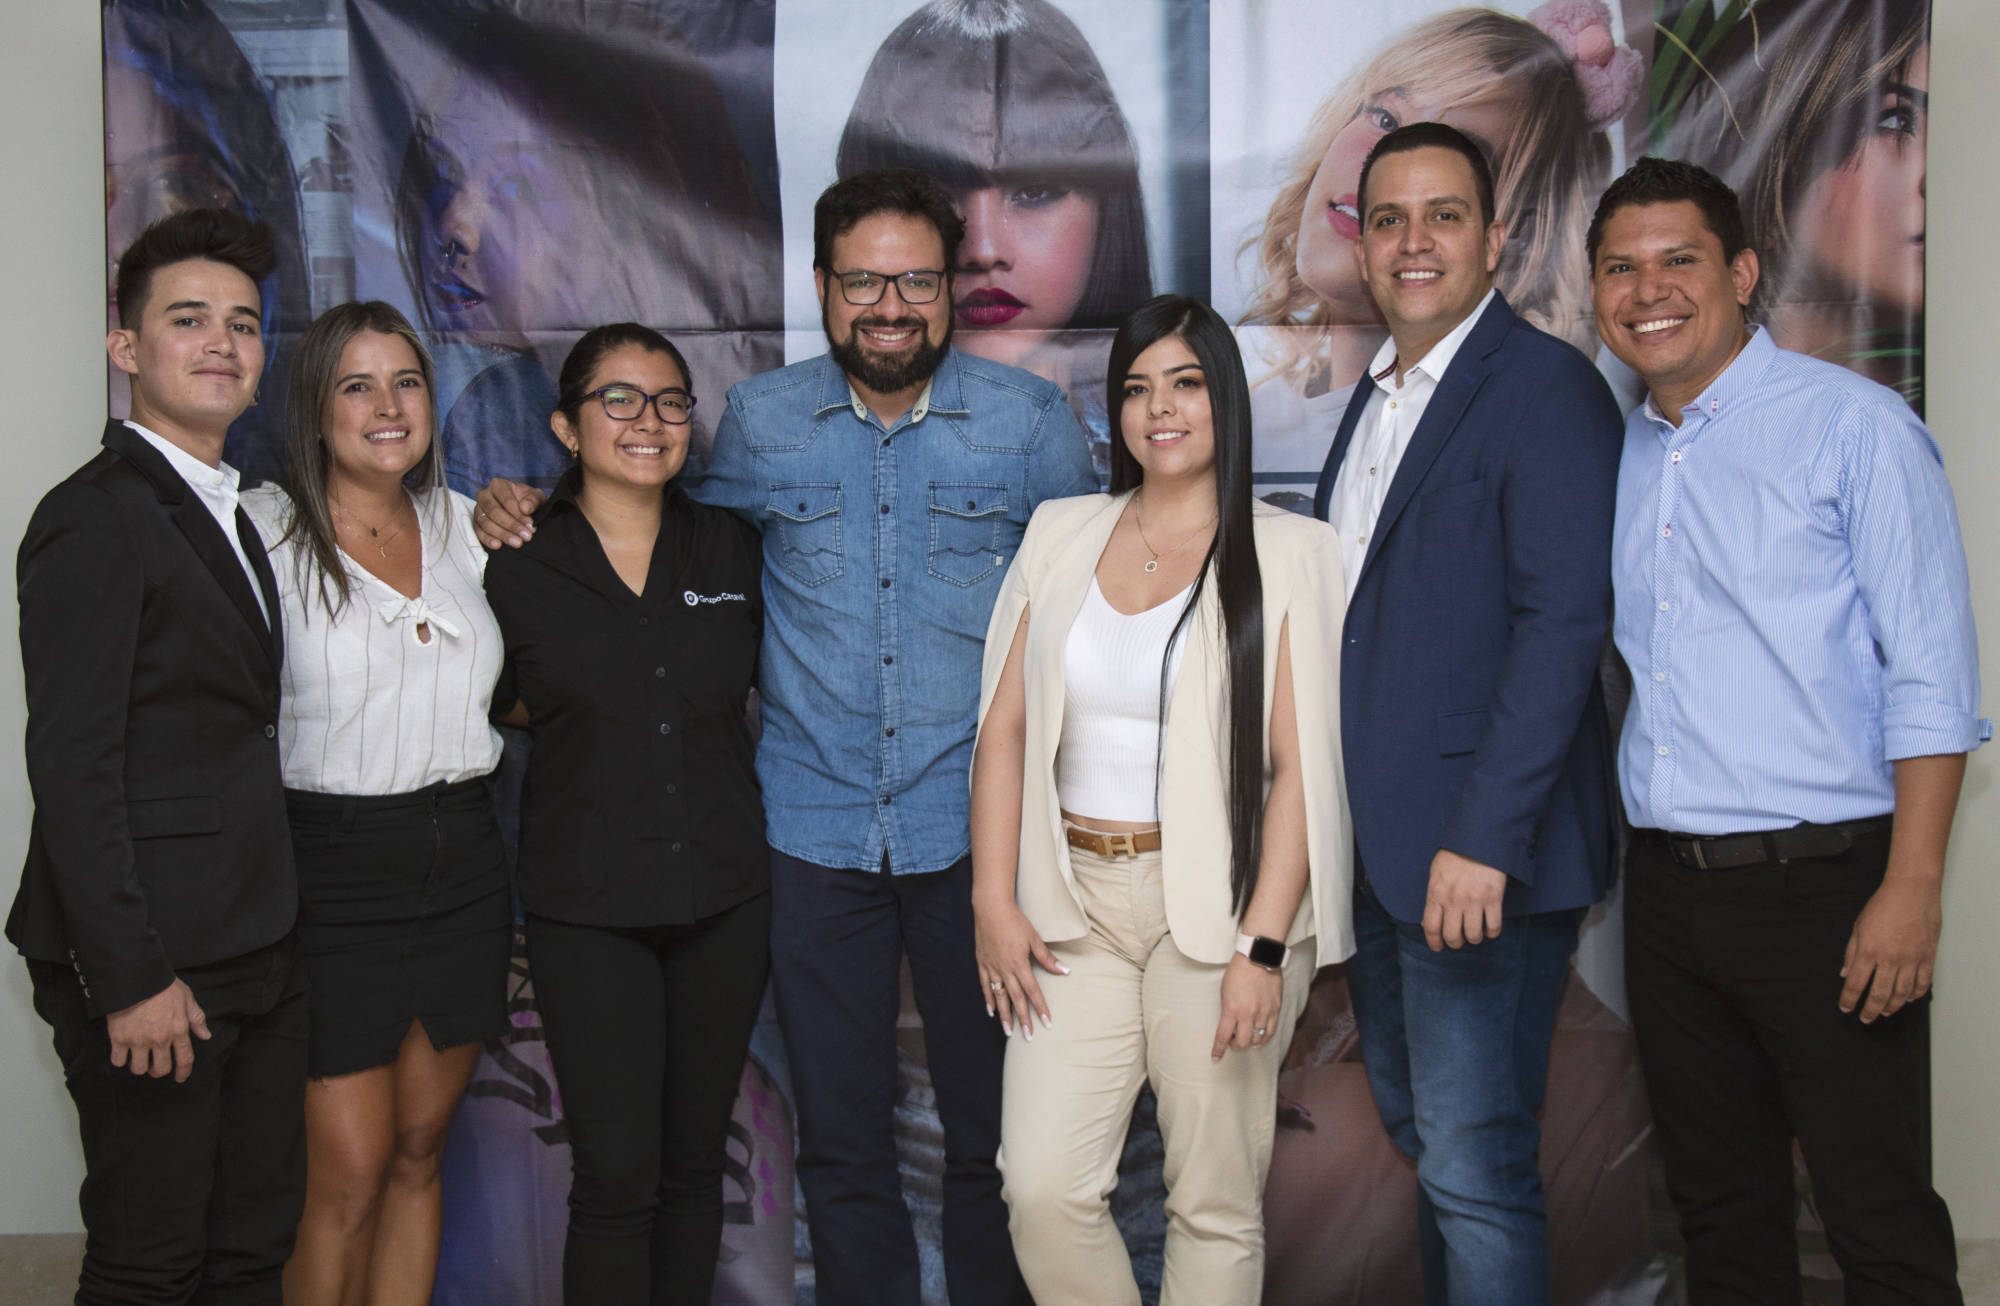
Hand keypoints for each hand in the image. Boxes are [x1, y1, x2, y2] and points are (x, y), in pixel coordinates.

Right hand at [105, 979, 209, 1082]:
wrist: (136, 979)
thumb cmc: (163, 986)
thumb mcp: (187, 998)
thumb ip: (196, 1019)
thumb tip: (206, 1035)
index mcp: (178, 1030)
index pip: (185, 1059)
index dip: (183, 1072)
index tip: (180, 1077)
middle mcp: (159, 1040)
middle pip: (161, 1068)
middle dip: (160, 1071)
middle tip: (156, 1067)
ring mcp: (138, 1041)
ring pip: (139, 1069)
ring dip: (140, 1067)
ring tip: (139, 1060)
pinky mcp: (119, 1039)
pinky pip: (118, 1061)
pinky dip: (120, 1060)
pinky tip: (122, 1054)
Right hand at [473, 478, 543, 548]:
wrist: (521, 508)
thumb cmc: (528, 500)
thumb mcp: (536, 497)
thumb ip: (533, 500)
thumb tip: (525, 508)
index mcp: (498, 485)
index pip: (506, 499)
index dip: (518, 513)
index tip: (530, 524)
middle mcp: (484, 495)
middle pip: (494, 511)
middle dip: (511, 525)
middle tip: (526, 536)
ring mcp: (478, 509)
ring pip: (486, 523)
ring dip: (502, 534)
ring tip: (517, 543)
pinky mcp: (476, 523)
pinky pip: (478, 532)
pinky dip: (487, 539)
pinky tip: (498, 545)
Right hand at [975, 898, 1064, 1037]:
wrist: (991, 908)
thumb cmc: (1015, 921)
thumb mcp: (1034, 938)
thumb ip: (1047, 958)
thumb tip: (1064, 971)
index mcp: (1020, 964)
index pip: (1033, 991)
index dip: (1041, 1008)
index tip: (1047, 1023)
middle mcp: (1005, 970)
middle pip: (1016, 999)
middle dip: (1023, 1019)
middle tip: (1029, 1036)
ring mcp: (992, 968)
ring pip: (999, 997)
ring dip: (1005, 1015)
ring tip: (1009, 1032)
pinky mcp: (983, 964)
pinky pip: (985, 986)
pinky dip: (988, 999)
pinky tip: (992, 1011)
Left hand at [1212, 954, 1283, 1059]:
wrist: (1258, 958)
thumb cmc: (1238, 972)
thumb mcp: (1225, 992)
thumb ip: (1227, 1011)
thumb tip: (1229, 1027)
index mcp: (1232, 1009)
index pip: (1222, 1037)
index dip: (1218, 1050)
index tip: (1215, 1058)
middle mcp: (1248, 1014)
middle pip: (1242, 1043)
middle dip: (1235, 1046)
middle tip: (1232, 1041)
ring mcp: (1263, 1013)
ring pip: (1257, 1040)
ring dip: (1249, 1043)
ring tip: (1246, 1037)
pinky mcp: (1275, 1010)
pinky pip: (1271, 1033)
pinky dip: (1264, 1039)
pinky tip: (1259, 1039)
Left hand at [1422, 849, 1508, 950]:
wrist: (1480, 839)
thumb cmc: (1455, 855)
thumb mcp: (1436, 874)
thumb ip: (1433, 897)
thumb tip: (1427, 922)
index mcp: (1436, 892)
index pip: (1431, 927)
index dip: (1433, 942)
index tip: (1438, 947)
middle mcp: (1454, 900)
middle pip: (1453, 936)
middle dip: (1455, 943)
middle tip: (1458, 940)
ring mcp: (1475, 900)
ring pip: (1474, 936)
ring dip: (1474, 939)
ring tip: (1474, 933)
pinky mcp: (1494, 898)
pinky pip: (1493, 927)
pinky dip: (1492, 933)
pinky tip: (1489, 928)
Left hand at [1840, 875, 1942, 1021]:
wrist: (1912, 892)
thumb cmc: (1883, 905)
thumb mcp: (1859, 927)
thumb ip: (1852, 953)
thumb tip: (1845, 974)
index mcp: (1869, 951)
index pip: (1856, 984)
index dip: (1849, 999)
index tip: (1846, 1008)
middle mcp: (1890, 960)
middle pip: (1879, 994)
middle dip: (1870, 1010)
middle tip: (1865, 1019)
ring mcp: (1911, 960)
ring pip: (1902, 993)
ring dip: (1892, 1006)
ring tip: (1885, 1012)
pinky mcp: (1927, 957)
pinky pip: (1922, 983)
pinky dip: (1914, 995)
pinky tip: (1907, 999)